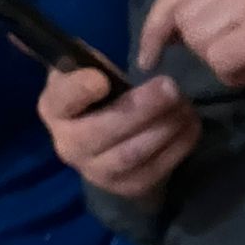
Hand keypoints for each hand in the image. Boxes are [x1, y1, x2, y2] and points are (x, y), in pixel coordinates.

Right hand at [38, 68, 200, 198]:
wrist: (109, 147)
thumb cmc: (97, 99)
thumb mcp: (84, 73)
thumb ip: (86, 61)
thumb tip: (89, 57)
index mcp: (54, 110)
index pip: (61, 100)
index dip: (79, 91)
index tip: (101, 80)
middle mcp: (70, 146)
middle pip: (106, 130)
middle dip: (142, 108)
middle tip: (171, 88)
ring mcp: (98, 173)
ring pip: (134, 153)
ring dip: (165, 128)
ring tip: (185, 105)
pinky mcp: (128, 188)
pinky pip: (156, 169)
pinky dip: (178, 146)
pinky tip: (191, 125)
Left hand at [138, 0, 244, 161]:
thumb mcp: (240, 19)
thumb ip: (205, 8)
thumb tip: (160, 23)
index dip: (156, 26)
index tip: (147, 55)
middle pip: (183, 16)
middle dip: (202, 47)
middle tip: (238, 57)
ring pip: (198, 39)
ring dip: (220, 62)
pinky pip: (218, 60)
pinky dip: (233, 76)